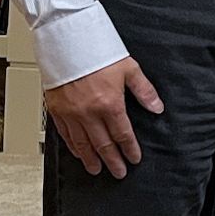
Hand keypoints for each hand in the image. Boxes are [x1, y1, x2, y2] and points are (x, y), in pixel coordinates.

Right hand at [43, 57, 164, 177]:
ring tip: (97, 170)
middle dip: (112, 161)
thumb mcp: (129, 68)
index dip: (129, 149)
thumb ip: (144, 91)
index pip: (122, 134)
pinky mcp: (57, 110)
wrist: (68, 43)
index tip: (134, 159)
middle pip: (102, 144)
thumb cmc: (98, 53)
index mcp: (109, 104)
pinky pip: (65, 134)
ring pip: (82, 144)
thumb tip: (157, 107)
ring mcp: (71, 113)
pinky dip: (72, 147)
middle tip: (118, 172)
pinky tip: (78, 153)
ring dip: (90, 159)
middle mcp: (89, 113)